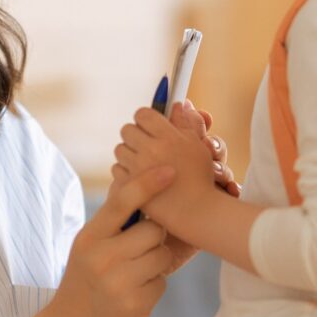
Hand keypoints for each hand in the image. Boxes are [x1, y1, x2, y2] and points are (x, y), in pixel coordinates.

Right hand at [50, 168, 177, 316]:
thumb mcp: (89, 243)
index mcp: (90, 237)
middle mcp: (102, 259)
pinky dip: (153, 286)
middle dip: (152, 238)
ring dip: (155, 262)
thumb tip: (138, 180)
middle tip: (136, 250)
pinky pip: (162, 282)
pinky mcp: (135, 307)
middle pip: (153, 231)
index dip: (146, 183)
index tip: (169, 170)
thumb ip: (113, 219)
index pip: (120, 203)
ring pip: (162, 256)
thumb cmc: (87, 275)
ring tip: (133, 273)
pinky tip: (133, 292)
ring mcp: (119, 285)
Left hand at [112, 102, 221, 241]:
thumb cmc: (200, 178)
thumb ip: (186, 122)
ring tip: (142, 162)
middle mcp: (151, 149)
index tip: (150, 126)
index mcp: (169, 136)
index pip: (143, 114)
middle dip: (135, 135)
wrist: (195, 212)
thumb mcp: (198, 146)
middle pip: (127, 129)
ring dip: (128, 153)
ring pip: (119, 149)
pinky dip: (125, 171)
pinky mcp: (129, 185)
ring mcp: (138, 168)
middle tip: (145, 144)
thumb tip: (177, 104)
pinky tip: (138, 177)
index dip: (145, 119)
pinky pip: (116, 168)